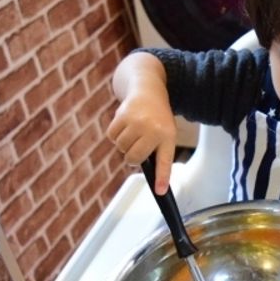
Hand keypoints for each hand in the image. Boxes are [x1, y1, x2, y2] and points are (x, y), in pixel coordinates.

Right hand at [106, 53, 176, 193]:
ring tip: (134, 131)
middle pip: (133, 158)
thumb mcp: (165, 134)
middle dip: (133, 156)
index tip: (160, 191)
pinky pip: (112, 136)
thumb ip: (159, 156)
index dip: (161, 178)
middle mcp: (153, 130)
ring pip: (121, 147)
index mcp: (167, 136)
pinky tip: (125, 125)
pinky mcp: (122, 115)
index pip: (164, 161)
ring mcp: (137, 122)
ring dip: (124, 143)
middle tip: (139, 145)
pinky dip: (115, 134)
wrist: (149, 88)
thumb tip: (156, 184)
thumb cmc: (158, 118)